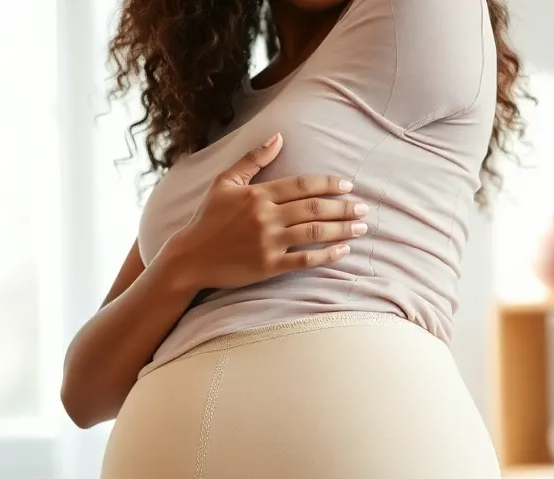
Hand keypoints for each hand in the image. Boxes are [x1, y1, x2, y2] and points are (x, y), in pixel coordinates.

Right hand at [158, 134, 367, 291]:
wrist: (190, 257)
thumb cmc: (208, 218)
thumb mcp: (225, 182)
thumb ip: (252, 160)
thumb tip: (278, 138)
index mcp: (258, 194)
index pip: (303, 185)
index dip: (329, 183)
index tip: (348, 185)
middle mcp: (266, 217)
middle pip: (314, 208)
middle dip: (344, 207)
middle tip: (363, 207)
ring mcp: (268, 242)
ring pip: (314, 232)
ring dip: (342, 229)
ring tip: (361, 227)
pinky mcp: (268, 266)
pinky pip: (304, 260)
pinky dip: (327, 255)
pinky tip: (343, 250)